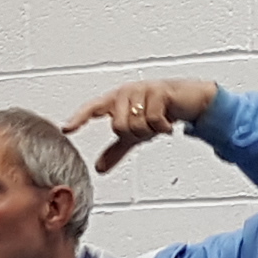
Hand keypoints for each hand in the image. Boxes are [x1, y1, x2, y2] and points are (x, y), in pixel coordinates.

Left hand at [64, 76, 224, 170]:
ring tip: (160, 123)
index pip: (92, 109)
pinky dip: (163, 127)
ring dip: (151, 130)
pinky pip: (153, 119)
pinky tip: (169, 123)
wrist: (190, 101)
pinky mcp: (159, 91)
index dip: (79, 118)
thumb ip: (116, 150)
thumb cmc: (161, 111)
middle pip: (118, 126)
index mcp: (116, 100)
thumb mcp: (135, 135)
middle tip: (149, 128)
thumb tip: (99, 167)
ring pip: (137, 124)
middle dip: (136, 134)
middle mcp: (126, 92)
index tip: (67, 129)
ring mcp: (142, 89)